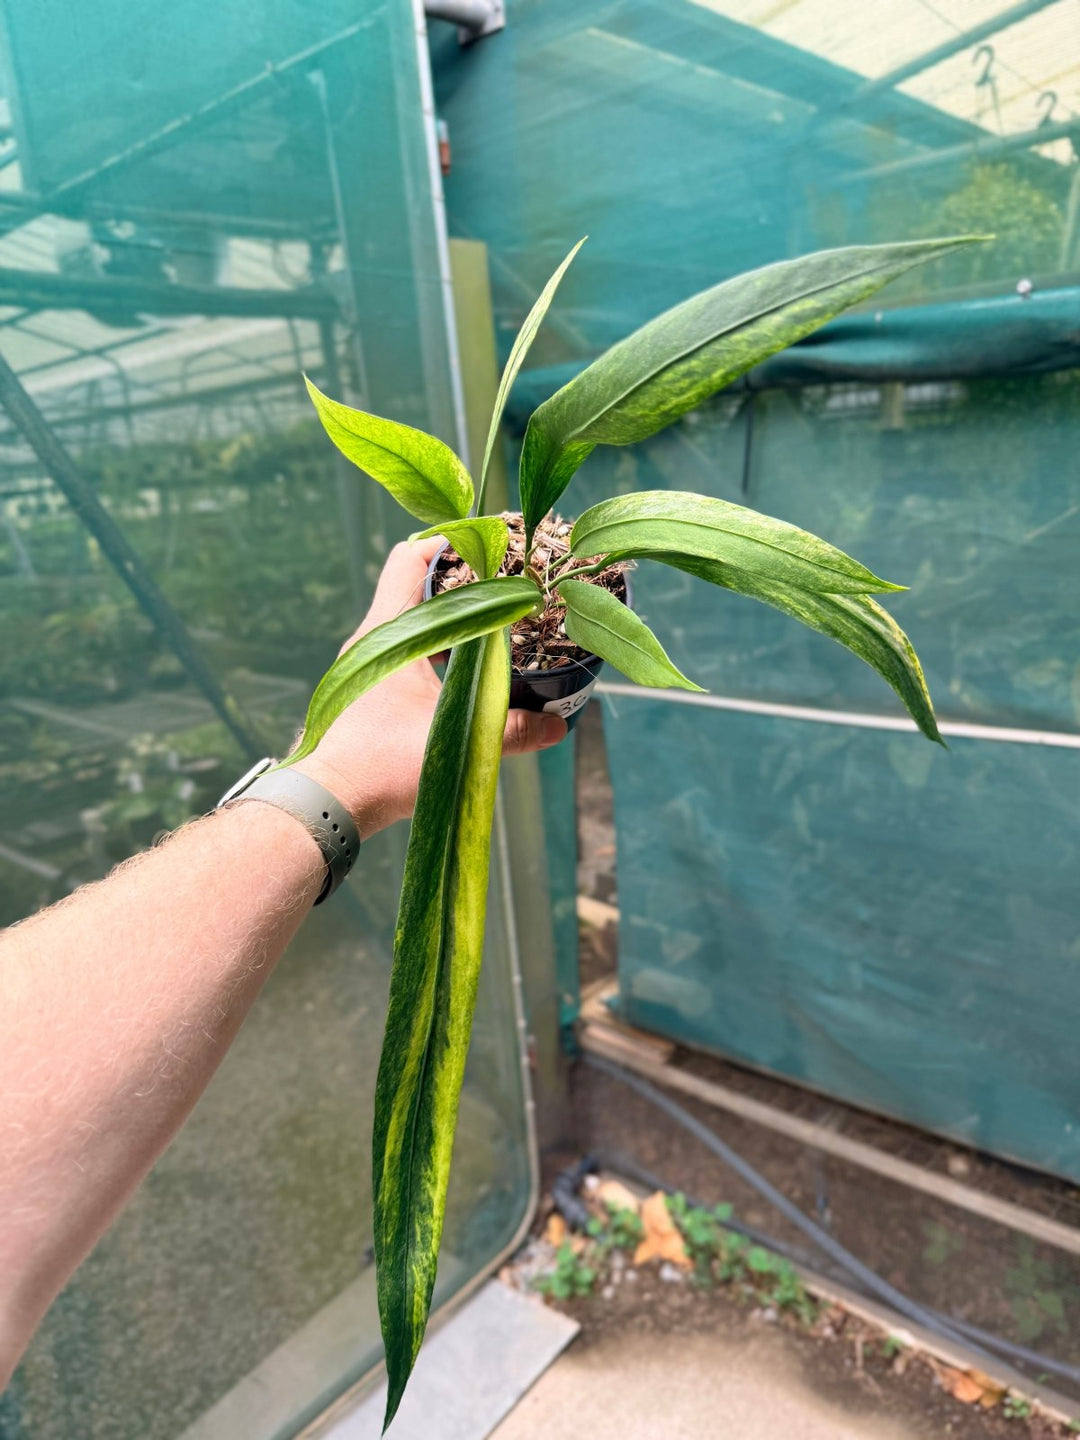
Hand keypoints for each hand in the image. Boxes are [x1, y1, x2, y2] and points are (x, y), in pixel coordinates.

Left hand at [295, 538, 566, 836]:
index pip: (409, 559)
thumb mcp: (456, 740)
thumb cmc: (379, 763)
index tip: (487, 544)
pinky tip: (467, 668)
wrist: (329, 801)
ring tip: (493, 623)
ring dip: (450, 617)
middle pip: (415, 586)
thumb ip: (511, 730)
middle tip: (502, 583)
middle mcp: (373, 639)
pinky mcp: (369, 689)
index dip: (447, 542)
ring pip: (413, 621)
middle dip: (460, 581)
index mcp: (388, 632)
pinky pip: (407, 650)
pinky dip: (437, 647)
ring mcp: (367, 664)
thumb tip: (557, 726)